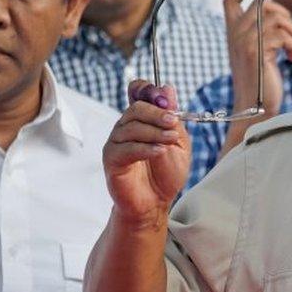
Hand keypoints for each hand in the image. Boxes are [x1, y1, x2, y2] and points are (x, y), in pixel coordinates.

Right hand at [102, 81, 189, 223]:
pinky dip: (144, 148)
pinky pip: (125, 148)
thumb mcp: (179, 143)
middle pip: (136, 108)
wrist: (156, 202)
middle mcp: (126, 127)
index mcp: (143, 119)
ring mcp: (116, 142)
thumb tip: (167, 89)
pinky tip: (159, 151)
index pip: (137, 92)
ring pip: (131, 127)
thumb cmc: (166, 173)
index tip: (165, 100)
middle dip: (157, 113)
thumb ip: (173, 119)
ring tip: (170, 141)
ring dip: (154, 132)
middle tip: (173, 123)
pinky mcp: (112, 159)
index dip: (147, 89)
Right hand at [223, 0, 291, 118]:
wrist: (255, 109)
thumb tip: (277, 13)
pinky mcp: (258, 52)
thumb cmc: (260, 82)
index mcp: (231, 33)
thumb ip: (260, 33)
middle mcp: (234, 35)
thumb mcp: (257, 53)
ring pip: (275, 16)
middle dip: (284, 15)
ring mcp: (244, 42)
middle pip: (261, 3)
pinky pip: (282, 33)